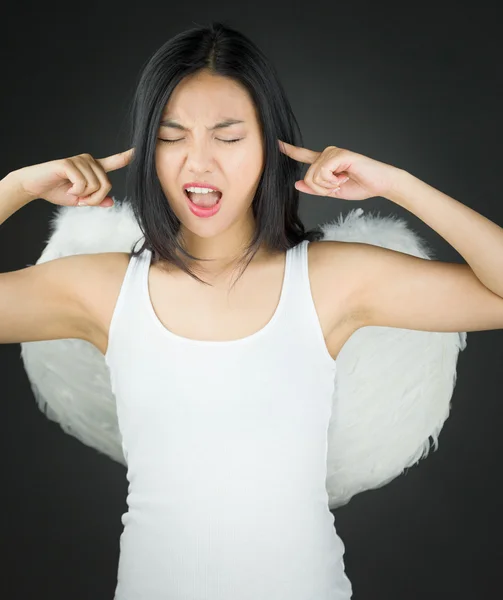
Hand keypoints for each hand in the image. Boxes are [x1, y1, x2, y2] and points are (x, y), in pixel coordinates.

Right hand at [10, 148, 134, 206]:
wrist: (34, 187)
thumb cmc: (57, 191)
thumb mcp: (81, 200)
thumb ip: (96, 200)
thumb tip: (112, 202)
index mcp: (93, 168)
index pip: (113, 162)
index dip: (125, 157)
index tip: (137, 151)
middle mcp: (89, 160)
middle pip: (107, 185)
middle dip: (95, 199)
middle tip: (80, 199)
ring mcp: (79, 160)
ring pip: (96, 186)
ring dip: (84, 196)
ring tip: (72, 192)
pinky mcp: (69, 163)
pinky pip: (83, 184)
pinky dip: (76, 192)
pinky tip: (66, 188)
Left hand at [278, 140, 398, 200]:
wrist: (379, 184)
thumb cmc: (360, 186)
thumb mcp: (332, 191)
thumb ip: (315, 188)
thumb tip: (297, 184)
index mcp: (325, 162)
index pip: (304, 156)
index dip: (290, 151)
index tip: (277, 143)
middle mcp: (327, 154)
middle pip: (308, 176)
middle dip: (321, 189)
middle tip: (338, 186)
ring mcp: (333, 152)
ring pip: (314, 176)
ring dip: (328, 186)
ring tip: (343, 181)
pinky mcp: (339, 154)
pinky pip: (323, 172)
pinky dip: (332, 181)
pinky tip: (344, 177)